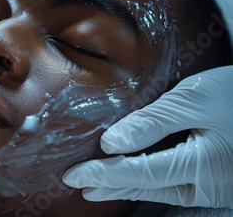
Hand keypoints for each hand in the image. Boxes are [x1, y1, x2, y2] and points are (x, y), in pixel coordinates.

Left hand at [62, 66, 232, 207]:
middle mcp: (208, 185)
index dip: (102, 173)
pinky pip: (173, 185)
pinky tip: (129, 179)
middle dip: (107, 184)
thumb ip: (154, 121)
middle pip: (145, 186)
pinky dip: (145, 182)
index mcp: (203, 165)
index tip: (73, 174)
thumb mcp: (196, 98)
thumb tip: (112, 143)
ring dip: (122, 186)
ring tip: (94, 187)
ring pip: (157, 189)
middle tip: (74, 182)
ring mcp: (213, 187)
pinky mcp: (215, 182)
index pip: (138, 172)